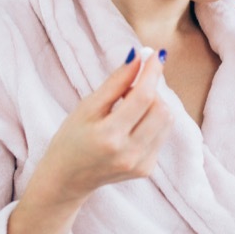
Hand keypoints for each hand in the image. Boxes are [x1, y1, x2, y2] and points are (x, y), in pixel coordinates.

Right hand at [30, 49, 171, 206]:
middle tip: (133, 87)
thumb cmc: (71, 139)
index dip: (152, 73)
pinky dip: (152, 122)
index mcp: (109, 136)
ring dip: (154, 105)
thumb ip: (115, 83)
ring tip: (130, 107)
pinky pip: (161, 135)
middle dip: (153, 90)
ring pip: (167, 121)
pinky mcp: (147, 169)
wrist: (67, 178)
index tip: (156, 55)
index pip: (143, 97)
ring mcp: (140, 164)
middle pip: (162, 109)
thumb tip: (138, 58)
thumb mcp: (86, 107)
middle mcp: (129, 153)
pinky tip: (132, 124)